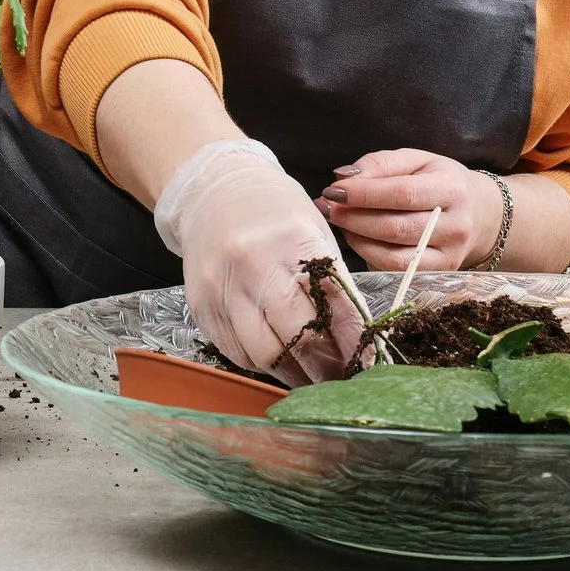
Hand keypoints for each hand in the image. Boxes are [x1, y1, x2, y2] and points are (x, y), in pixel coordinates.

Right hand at [161, 142, 364, 384]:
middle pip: (298, 337)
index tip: (367, 366)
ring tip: (311, 377)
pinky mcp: (201, 305)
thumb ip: (334, 284)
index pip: (335, 306)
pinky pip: (236, 351)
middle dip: (326, 368)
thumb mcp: (313, 233)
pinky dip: (262, 362)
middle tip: (341, 378)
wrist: (212, 191)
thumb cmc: (273, 213)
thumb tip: (357, 345)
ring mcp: (222, 287)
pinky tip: (277, 358)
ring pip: (265, 354)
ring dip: (294, 374)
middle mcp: (254, 263)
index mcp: (293, 239)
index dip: (354, 344)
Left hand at [316, 149, 498, 271]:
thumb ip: (381, 163)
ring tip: (339, 222)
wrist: (478, 213)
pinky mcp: (440, 274)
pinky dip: (369, 255)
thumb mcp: (416, 160)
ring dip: (357, 239)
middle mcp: (456, 226)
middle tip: (326, 207)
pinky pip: (396, 271)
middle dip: (353, 218)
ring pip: (394, 256)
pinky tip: (358, 238)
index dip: (363, 194)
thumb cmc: (439, 181)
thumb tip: (343, 176)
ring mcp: (450, 255)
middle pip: (395, 228)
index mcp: (451, 189)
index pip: (402, 194)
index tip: (332, 190)